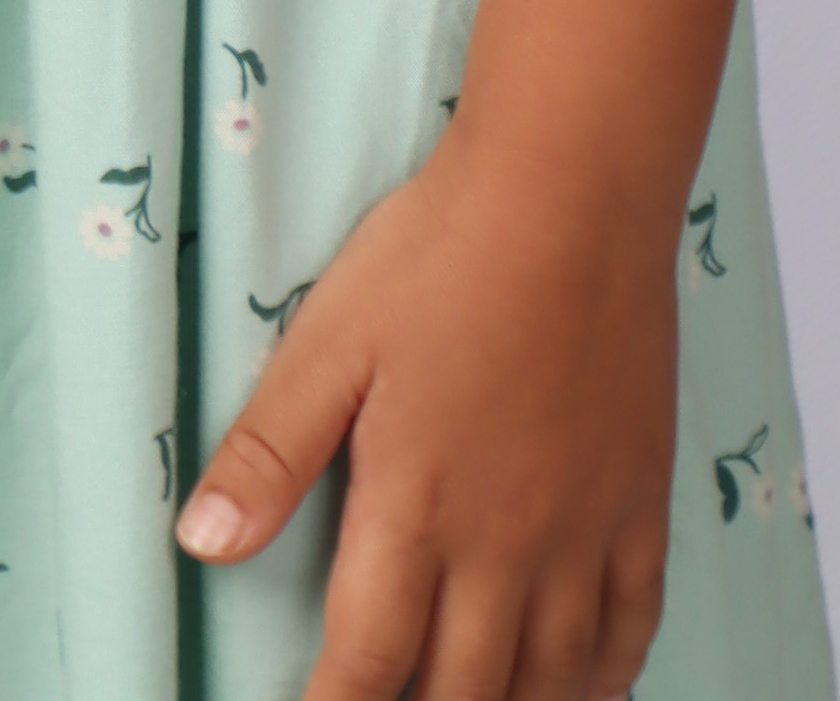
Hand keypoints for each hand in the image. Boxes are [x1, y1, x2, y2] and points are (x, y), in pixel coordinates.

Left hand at [173, 126, 676, 698]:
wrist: (572, 188)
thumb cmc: (442, 252)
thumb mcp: (330, 341)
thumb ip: (269, 452)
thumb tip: (199, 546)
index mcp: (416, 511)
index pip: (367, 664)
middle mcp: (505, 547)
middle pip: (461, 694)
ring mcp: (583, 532)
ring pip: (550, 683)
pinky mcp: (640, 502)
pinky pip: (633, 627)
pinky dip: (604, 681)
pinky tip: (579, 693)